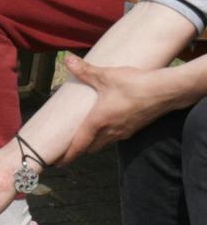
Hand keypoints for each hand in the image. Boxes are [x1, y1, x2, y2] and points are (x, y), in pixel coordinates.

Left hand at [59, 55, 176, 164]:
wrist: (167, 91)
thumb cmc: (135, 84)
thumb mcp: (107, 76)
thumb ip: (86, 70)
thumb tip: (68, 60)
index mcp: (98, 122)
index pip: (79, 145)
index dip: (67, 156)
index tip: (57, 164)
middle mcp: (109, 132)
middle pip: (89, 148)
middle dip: (78, 150)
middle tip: (67, 150)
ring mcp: (123, 132)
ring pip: (103, 144)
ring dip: (93, 144)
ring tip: (84, 139)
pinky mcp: (134, 129)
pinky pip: (115, 138)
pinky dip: (107, 137)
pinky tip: (107, 127)